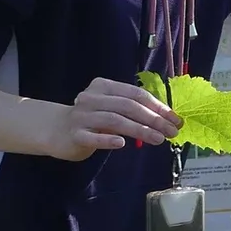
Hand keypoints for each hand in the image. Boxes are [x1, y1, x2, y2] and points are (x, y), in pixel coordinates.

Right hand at [44, 77, 182, 160]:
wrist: (56, 130)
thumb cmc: (91, 120)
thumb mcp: (110, 108)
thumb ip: (132, 110)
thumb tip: (166, 119)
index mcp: (103, 86)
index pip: (135, 94)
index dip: (158, 106)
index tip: (175, 119)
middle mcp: (92, 98)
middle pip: (127, 106)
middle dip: (153, 119)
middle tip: (171, 131)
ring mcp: (82, 116)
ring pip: (115, 121)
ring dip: (140, 130)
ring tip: (158, 139)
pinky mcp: (75, 135)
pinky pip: (93, 137)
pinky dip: (108, 139)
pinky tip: (122, 144)